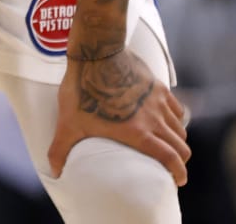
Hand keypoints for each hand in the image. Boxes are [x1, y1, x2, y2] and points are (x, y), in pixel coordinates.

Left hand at [48, 50, 189, 185]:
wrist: (96, 53)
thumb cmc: (82, 89)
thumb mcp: (68, 123)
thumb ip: (61, 149)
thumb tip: (54, 171)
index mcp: (138, 132)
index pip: (170, 158)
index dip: (179, 172)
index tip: (178, 181)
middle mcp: (154, 118)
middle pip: (181, 146)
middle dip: (180, 159)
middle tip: (173, 166)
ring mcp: (158, 101)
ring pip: (179, 126)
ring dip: (177, 139)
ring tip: (169, 145)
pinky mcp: (158, 86)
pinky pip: (176, 107)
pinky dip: (175, 118)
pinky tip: (166, 119)